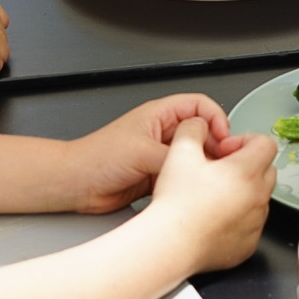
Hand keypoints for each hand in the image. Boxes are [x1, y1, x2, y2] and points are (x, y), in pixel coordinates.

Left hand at [63, 95, 237, 214]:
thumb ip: (175, 157)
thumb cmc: (96, 158)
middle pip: (201, 133)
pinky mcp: (157, 177)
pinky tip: (190, 191)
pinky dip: (189, 184)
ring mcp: (160, 155)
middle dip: (214, 147)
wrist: (75, 185)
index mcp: (159, 114)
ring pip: (193, 158)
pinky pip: (182, 178)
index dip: (216, 119)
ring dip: (201, 168)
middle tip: (221, 162)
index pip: (200, 106)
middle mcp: (162, 133)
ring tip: (207, 178)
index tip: (224, 138)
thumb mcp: (143, 152)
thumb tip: (201, 164)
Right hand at [148, 117, 275, 273]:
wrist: (169, 245)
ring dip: (244, 192)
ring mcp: (255, 223)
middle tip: (219, 170)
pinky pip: (251, 224)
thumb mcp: (180, 152)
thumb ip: (193, 128)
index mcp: (247, 171)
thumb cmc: (176, 203)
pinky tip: (214, 218)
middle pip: (266, 170)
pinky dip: (239, 218)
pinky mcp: (248, 245)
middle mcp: (258, 197)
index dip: (245, 141)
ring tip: (213, 195)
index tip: (226, 150)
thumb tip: (200, 123)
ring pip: (260, 198)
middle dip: (246, 165)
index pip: (266, 144)